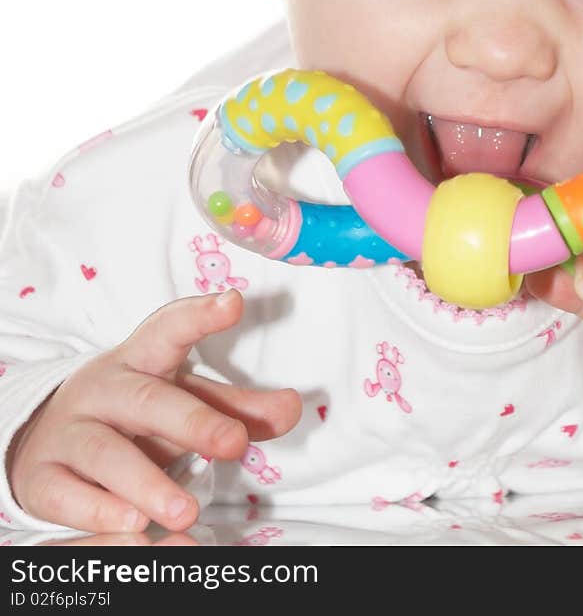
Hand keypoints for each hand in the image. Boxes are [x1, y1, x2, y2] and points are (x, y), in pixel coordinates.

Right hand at [8, 290, 300, 533]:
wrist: (47, 442)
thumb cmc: (132, 417)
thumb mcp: (181, 401)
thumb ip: (236, 407)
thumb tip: (292, 408)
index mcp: (141, 360)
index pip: (169, 330)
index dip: (199, 316)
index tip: (233, 304)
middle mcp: (104, 389)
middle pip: (147, 400)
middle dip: (192, 421)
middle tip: (234, 443)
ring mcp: (70, 432)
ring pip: (105, 453)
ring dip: (147, 482)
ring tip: (185, 510)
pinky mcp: (44, 478)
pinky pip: (67, 494)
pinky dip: (99, 512)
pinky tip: (132, 524)